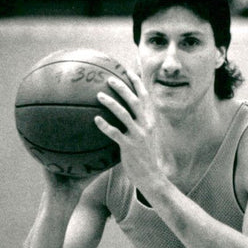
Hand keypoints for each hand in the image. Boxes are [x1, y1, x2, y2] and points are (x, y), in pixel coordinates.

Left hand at [95, 72, 161, 191]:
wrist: (152, 177)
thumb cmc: (145, 157)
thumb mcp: (146, 137)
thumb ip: (139, 124)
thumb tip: (126, 114)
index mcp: (150, 121)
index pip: (145, 97)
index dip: (137, 82)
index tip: (128, 70)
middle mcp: (146, 125)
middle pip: (135, 101)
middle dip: (122, 87)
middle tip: (109, 78)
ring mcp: (138, 136)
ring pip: (124, 114)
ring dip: (111, 103)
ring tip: (99, 95)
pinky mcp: (129, 147)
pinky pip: (115, 133)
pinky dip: (105, 125)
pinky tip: (95, 119)